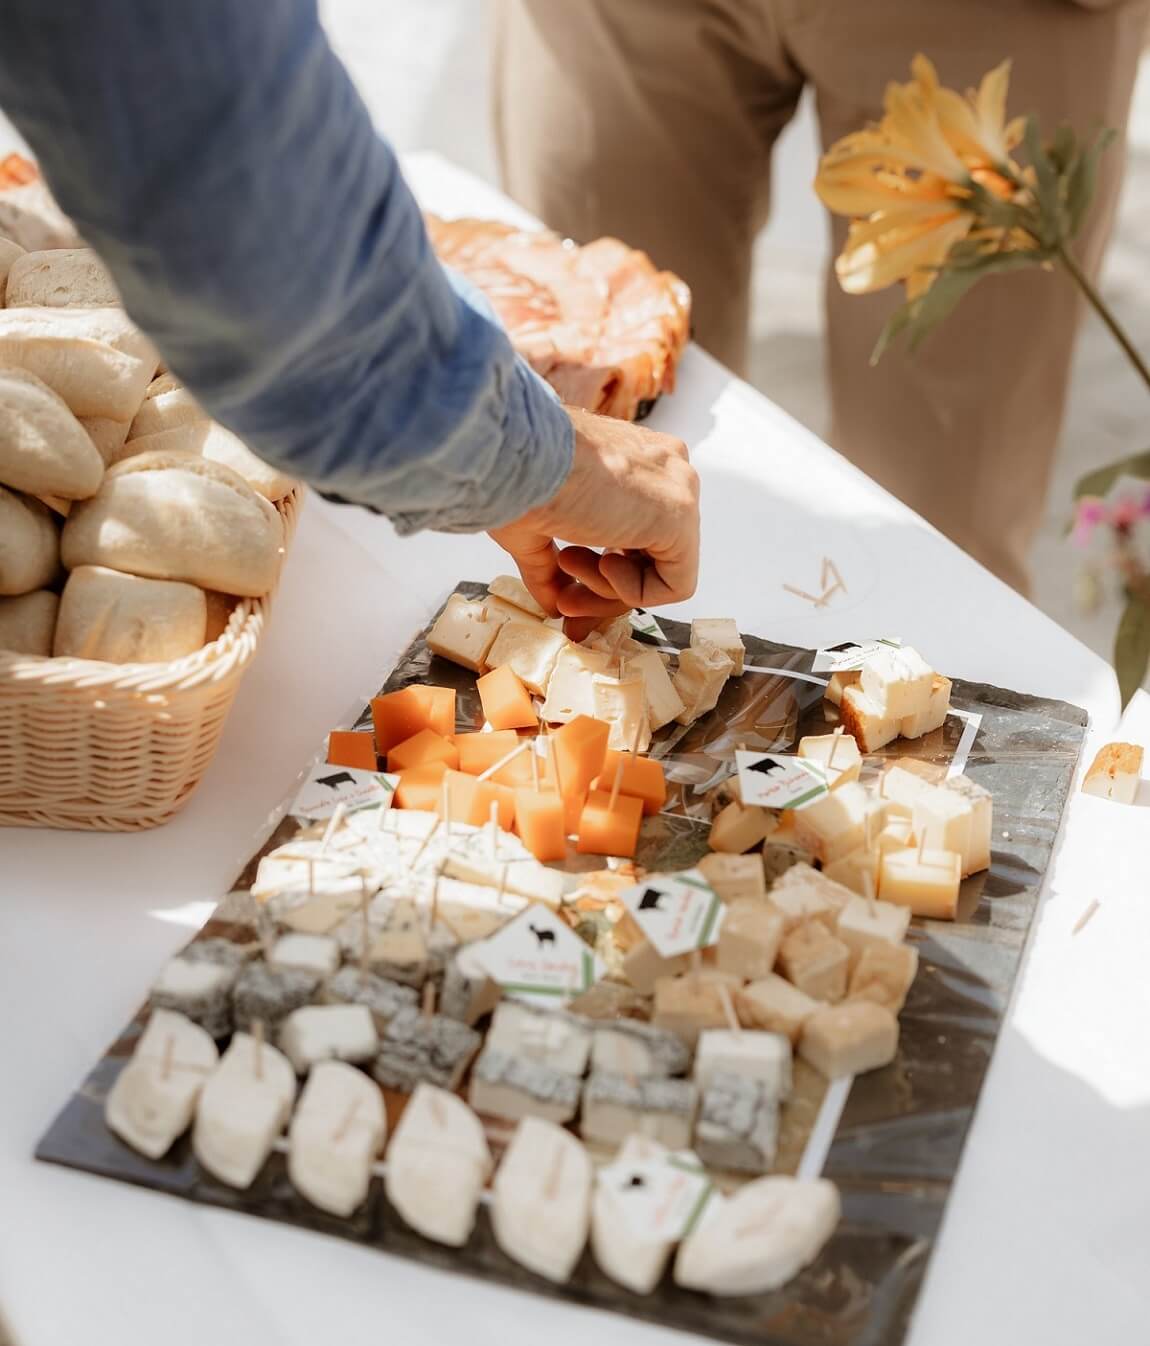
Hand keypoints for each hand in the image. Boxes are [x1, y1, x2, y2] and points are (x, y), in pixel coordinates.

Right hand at [489, 406, 698, 635]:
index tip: (564, 598)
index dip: (599, 576)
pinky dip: (635, 592)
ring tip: (567, 563)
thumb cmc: (515, 473)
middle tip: (564, 606)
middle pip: (647, 556)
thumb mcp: (532, 528)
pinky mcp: (681, 515)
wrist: (514, 454)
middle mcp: (664, 469)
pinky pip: (676, 583)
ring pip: (660, 570)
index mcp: (633, 460)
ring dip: (609, 587)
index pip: (632, 533)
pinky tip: (603, 566)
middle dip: (602, 591)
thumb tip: (553, 603)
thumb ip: (550, 567)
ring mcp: (678, 488)